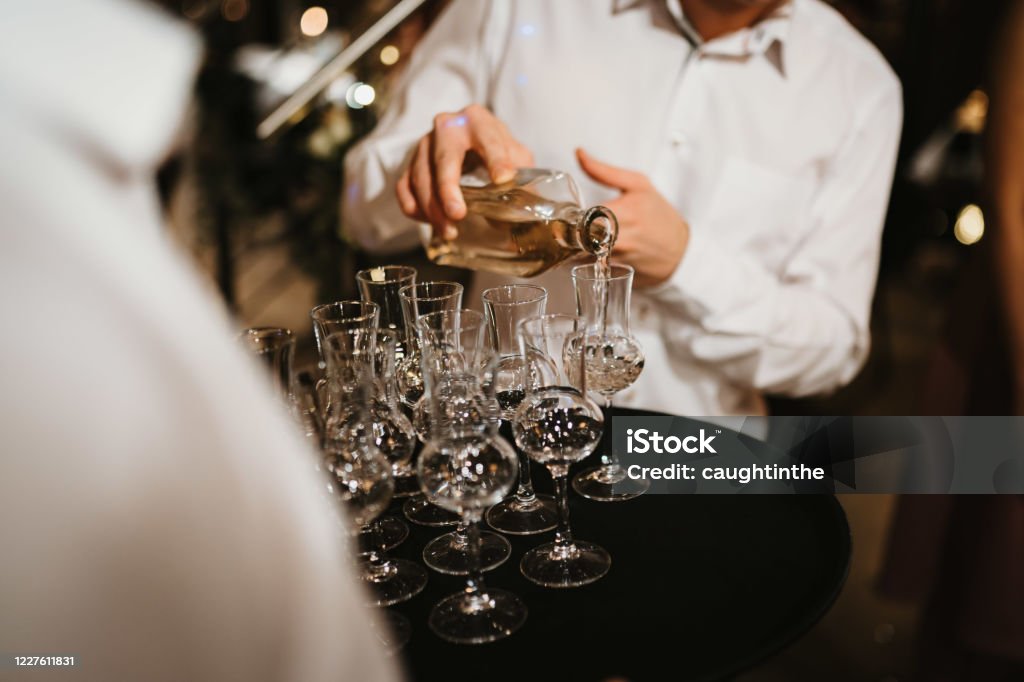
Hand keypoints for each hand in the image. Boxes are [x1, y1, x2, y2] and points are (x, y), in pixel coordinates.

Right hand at [396, 104, 533, 238]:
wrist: (470, 140)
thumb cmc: (496, 150)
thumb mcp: (515, 155)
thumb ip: (522, 175)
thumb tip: (524, 207)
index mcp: (478, 121)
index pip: (488, 140)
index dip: (497, 160)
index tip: (503, 179)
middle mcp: (447, 127)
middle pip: (444, 159)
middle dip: (448, 189)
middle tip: (458, 214)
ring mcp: (424, 144)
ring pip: (420, 176)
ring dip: (432, 208)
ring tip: (449, 232)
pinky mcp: (410, 162)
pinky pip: (403, 186)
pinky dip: (412, 206)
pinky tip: (428, 222)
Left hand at [576, 148, 688, 287]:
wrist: (680, 251)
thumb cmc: (658, 215)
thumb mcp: (638, 185)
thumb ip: (603, 171)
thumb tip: (579, 153)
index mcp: (625, 212)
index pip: (584, 214)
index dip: (569, 213)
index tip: (564, 210)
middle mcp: (621, 237)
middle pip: (579, 236)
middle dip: (566, 230)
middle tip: (560, 224)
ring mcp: (618, 257)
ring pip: (580, 252)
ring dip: (571, 244)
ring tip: (569, 235)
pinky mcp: (614, 270)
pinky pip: (587, 264)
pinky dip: (579, 257)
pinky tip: (581, 249)